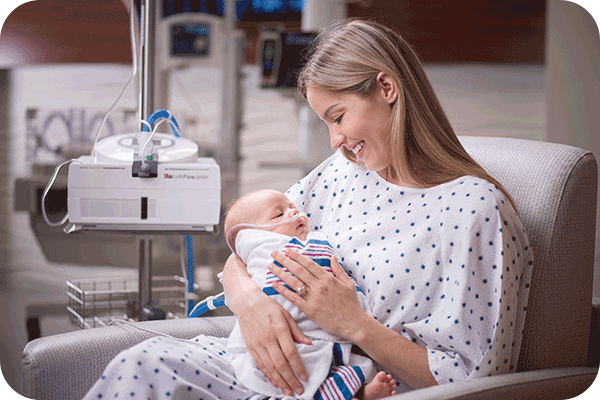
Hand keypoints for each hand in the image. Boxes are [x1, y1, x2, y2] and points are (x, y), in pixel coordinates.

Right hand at [225, 255, 310, 395]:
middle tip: (299, 390)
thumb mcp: (286, 314)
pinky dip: (268, 375)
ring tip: (288, 391)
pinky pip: (260, 364)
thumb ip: (297, 331)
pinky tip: (275, 382)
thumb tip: (308, 344)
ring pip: (270, 368)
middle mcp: (268, 338)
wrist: (246, 302)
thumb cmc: (268, 306)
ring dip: (280, 382)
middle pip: (280, 364)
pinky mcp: (250, 347)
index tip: (305, 377)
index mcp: (279, 329)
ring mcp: (258, 344)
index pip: (290, 352)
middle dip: (291, 380)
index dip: (298, 367)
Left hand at [268, 249, 366, 340]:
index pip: (309, 264)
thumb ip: (338, 269)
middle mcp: (319, 286)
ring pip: (293, 282)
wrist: (353, 324)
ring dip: (280, 273)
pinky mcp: (310, 310)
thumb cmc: (351, 304)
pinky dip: (283, 290)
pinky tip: (274, 284)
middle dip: (284, 260)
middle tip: (274, 253)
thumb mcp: (348, 283)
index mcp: (328, 278)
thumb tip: (332, 256)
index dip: (297, 255)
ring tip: (270, 266)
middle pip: (298, 270)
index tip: (287, 250)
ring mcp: (314, 298)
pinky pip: (293, 298)